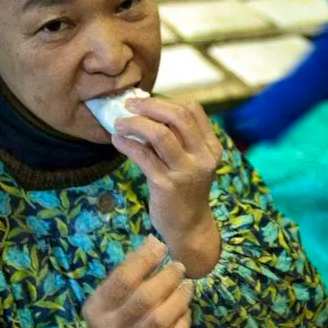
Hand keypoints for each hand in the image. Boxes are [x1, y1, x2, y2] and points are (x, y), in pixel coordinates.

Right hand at [75, 236, 192, 327]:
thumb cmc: (109, 318)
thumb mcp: (106, 295)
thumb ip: (127, 271)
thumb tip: (153, 242)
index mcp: (99, 308)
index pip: (122, 280)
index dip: (144, 260)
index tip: (161, 247)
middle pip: (145, 299)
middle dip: (167, 278)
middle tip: (178, 267)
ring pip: (161, 320)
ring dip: (179, 298)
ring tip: (187, 284)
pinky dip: (183, 321)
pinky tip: (186, 308)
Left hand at [112, 97, 222, 275]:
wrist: (188, 226)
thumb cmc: (186, 190)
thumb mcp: (192, 162)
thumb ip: (178, 139)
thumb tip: (145, 111)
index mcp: (211, 147)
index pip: (193, 110)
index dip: (167, 101)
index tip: (146, 102)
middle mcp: (202, 157)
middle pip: (177, 117)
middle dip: (149, 106)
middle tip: (129, 104)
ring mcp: (186, 172)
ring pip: (160, 134)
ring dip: (135, 123)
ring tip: (119, 123)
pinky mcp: (166, 185)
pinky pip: (143, 156)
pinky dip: (127, 144)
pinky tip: (117, 140)